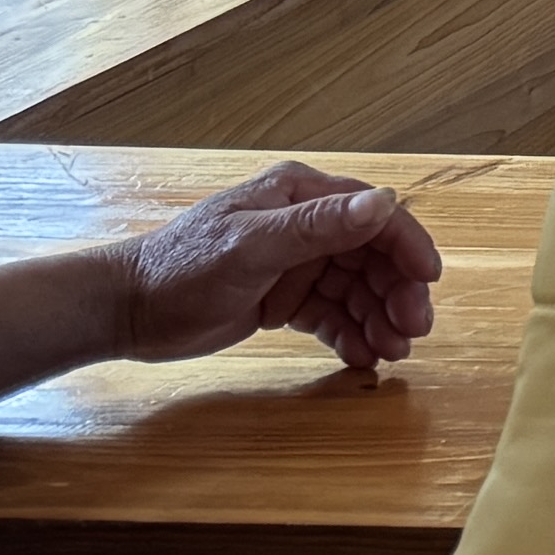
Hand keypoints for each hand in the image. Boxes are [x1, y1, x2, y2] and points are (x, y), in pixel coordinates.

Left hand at [121, 164, 442, 373]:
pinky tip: (362, 358)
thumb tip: (385, 201)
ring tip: (390, 354)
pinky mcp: (283, 300)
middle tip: (411, 334)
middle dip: (396, 293)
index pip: (373, 216)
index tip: (427, 283)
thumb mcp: (252, 246)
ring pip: (356, 289)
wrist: (127, 312)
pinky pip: (331, 315)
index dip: (407, 246)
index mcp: (300, 196)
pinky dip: (350, 334)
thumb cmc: (182, 270)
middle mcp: (305, 225)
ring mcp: (295, 264)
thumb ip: (319, 226)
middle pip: (371, 257)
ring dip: (378, 318)